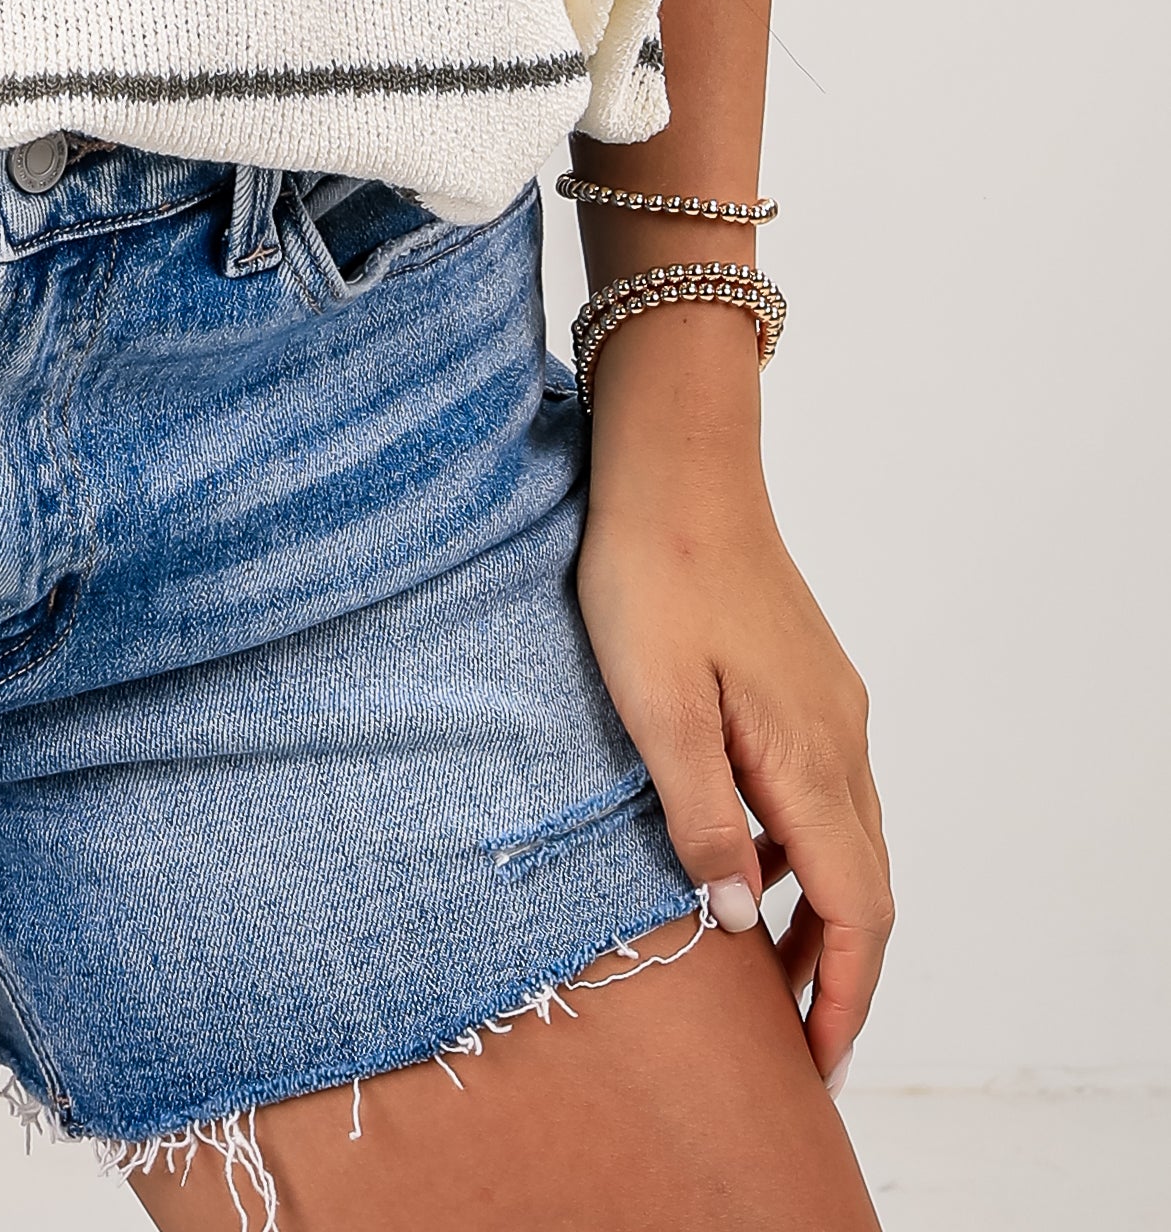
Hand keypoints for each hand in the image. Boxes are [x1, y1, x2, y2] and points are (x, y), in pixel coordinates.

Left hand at [576, 314, 892, 1092]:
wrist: (676, 456)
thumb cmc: (651, 568)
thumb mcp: (654, 703)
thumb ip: (700, 815)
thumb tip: (741, 918)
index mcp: (809, 753)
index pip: (858, 907)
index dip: (843, 993)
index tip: (818, 1062)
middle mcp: (839, 735)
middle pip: (867, 882)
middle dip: (839, 970)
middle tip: (793, 1042)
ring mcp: (828, 702)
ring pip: (848, 836)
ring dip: (820, 910)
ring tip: (765, 971)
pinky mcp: (803, 676)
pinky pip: (824, 790)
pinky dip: (804, 848)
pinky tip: (750, 857)